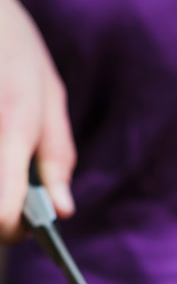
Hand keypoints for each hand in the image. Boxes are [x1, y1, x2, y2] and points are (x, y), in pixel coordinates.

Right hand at [0, 0, 75, 241]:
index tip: (24, 228)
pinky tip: (6, 152)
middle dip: (3, 211)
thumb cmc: (14, 51)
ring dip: (2, 187)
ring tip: (12, 162)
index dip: (13, 232)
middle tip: (16, 193)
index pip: (2, 214)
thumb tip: (63, 211)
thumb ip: (58, 158)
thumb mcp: (49, 98)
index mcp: (12, 130)